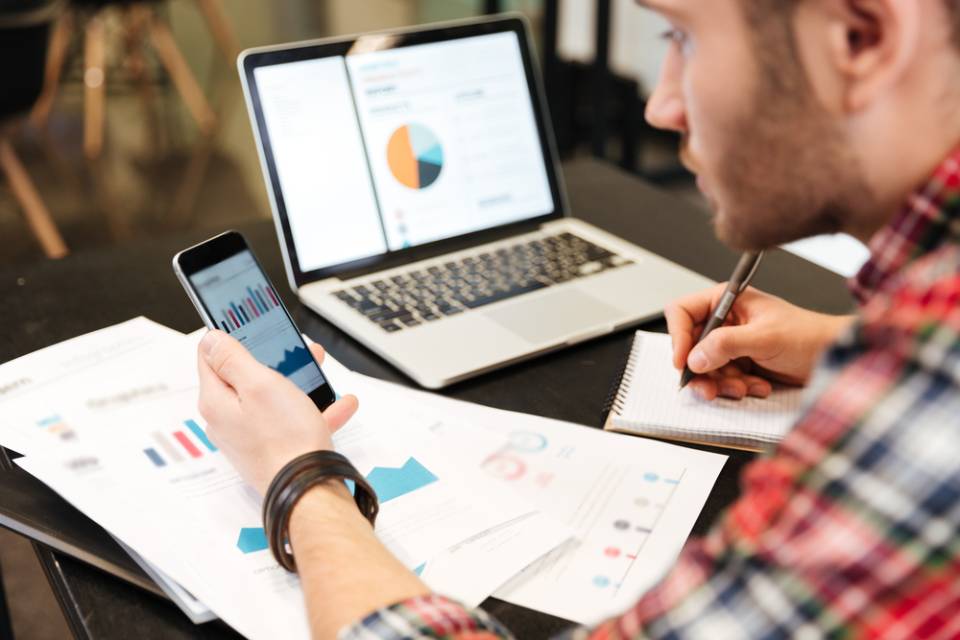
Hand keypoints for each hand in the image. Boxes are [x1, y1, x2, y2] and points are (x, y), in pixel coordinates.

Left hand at [196, 330, 358, 494]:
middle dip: (270, 359)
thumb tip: (210, 339)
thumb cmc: (285, 438)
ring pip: (270, 398)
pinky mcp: (270, 449)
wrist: (308, 489)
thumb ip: (232, 359)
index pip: (209, 357)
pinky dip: (311, 410)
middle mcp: (227, 420)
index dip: (227, 336)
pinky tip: (338, 405)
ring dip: (296, 382)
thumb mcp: (259, 384)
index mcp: (217, 401)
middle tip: (293, 348)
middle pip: (243, 377)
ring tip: (319, 371)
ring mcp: (249, 436)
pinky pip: (289, 421)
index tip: (246, 324)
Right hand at [665, 285, 852, 400]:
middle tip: (711, 388)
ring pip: (704, 368)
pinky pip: (721, 380)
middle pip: (690, 347)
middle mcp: (725, 321)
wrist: (834, 358)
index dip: (678, 337)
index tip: (683, 361)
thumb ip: (727, 345)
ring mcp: (731, 344)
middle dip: (702, 370)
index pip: (682, 313)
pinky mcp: (739, 364)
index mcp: (726, 301)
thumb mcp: (765, 337)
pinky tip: (757, 385)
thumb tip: (695, 357)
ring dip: (722, 383)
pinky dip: (736, 388)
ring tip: (745, 387)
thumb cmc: (809, 336)